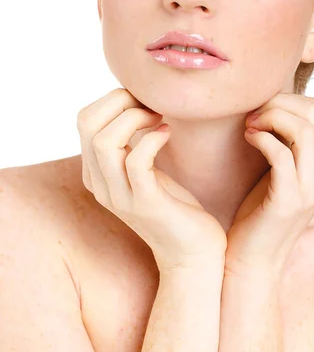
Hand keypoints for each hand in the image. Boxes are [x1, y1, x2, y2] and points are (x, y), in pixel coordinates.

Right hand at [76, 87, 226, 272]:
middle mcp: (100, 184)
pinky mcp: (145, 204)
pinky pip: (136, 161)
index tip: (142, 100)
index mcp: (96, 172)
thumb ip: (129, 142)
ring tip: (158, 118)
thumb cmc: (172, 203)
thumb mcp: (142, 169)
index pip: (83, 120)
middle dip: (120, 101)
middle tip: (150, 105)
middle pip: (87, 125)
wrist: (191, 251)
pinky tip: (167, 134)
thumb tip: (133, 99)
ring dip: (134, 117)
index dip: (112, 99)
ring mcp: (119, 196)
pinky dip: (152, 138)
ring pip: (105, 142)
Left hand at [225, 93, 313, 277]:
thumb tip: (273, 103)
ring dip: (270, 118)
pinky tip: (248, 139)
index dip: (287, 100)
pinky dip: (261, 138)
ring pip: (304, 130)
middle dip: (279, 104)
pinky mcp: (289, 201)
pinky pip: (280, 154)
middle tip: (253, 116)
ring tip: (250, 126)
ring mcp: (311, 189)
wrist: (252, 258)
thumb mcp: (281, 170)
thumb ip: (287, 141)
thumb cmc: (260, 209)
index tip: (261, 110)